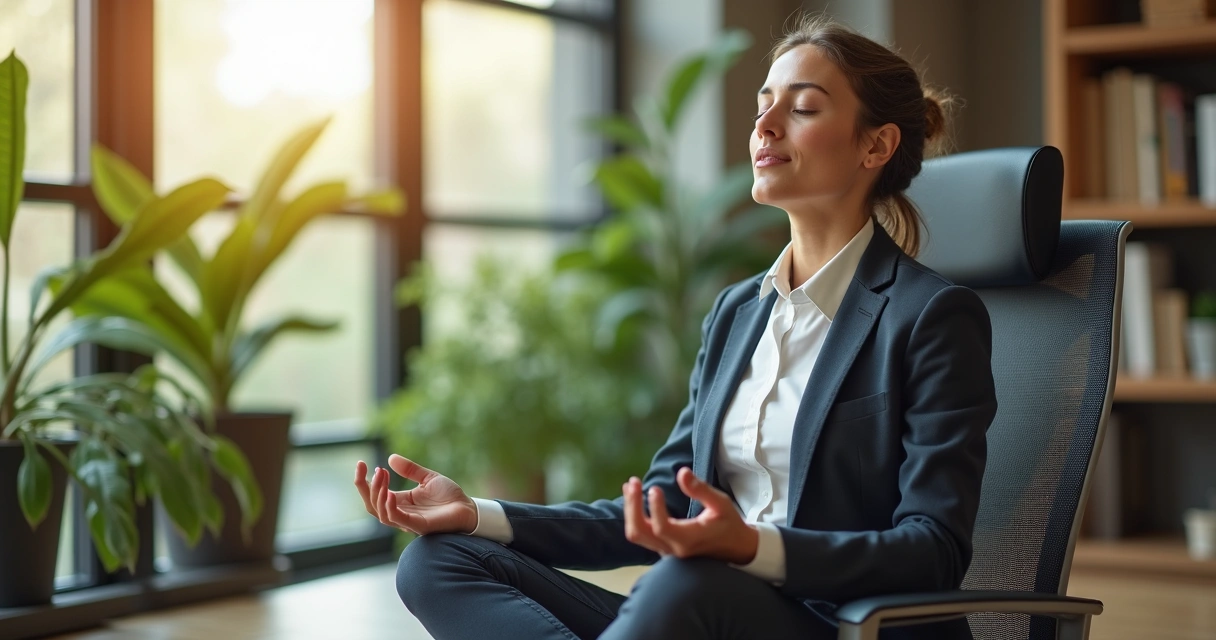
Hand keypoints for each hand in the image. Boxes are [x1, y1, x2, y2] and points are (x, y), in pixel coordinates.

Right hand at [354, 454, 477, 534]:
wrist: (469, 508)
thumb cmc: (449, 496)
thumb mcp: (427, 478)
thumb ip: (410, 470)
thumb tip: (390, 458)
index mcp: (400, 502)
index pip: (373, 495)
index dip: (364, 481)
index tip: (360, 463)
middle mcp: (400, 513)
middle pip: (371, 505)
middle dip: (365, 487)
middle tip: (372, 468)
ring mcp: (408, 521)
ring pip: (380, 512)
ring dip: (377, 493)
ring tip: (381, 475)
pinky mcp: (418, 526)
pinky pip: (397, 519)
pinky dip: (390, 507)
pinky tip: (389, 493)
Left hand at [622, 467, 758, 564]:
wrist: (735, 548)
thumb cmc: (728, 524)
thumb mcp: (720, 504)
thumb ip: (701, 489)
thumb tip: (681, 472)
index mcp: (688, 540)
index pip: (661, 528)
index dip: (654, 508)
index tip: (655, 488)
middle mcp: (673, 549)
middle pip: (639, 532)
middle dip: (632, 506)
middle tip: (633, 481)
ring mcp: (665, 550)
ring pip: (636, 534)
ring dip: (630, 510)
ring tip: (630, 485)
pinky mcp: (662, 547)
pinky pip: (641, 534)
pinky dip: (633, 515)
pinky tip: (633, 496)